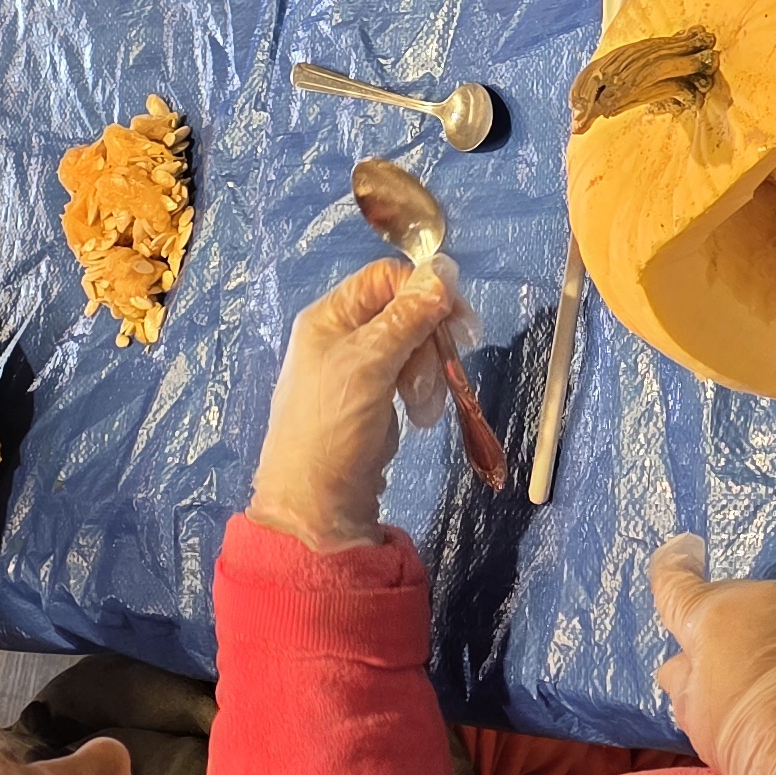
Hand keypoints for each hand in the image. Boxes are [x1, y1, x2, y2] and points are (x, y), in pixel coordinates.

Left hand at [247, 259, 460, 550]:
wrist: (317, 506)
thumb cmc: (334, 428)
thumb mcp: (370, 365)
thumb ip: (408, 317)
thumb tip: (445, 268)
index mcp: (329, 317)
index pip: (386, 278)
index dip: (424, 292)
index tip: (459, 320)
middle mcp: (342, 336)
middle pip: (405, 311)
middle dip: (429, 340)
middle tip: (444, 368)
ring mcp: (358, 369)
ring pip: (414, 346)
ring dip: (429, 372)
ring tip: (421, 406)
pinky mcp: (374, 399)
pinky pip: (410, 377)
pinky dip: (422, 392)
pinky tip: (419, 417)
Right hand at [649, 535, 775, 774]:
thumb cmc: (754, 739)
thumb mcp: (701, 720)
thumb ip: (686, 684)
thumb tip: (682, 665)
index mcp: (710, 616)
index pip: (677, 583)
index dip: (673, 566)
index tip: (683, 548)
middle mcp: (760, 594)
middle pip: (739, 606)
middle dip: (738, 633)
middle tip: (748, 681)